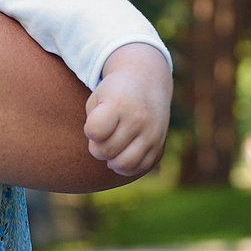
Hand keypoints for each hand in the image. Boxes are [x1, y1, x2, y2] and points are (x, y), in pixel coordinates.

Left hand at [84, 45, 170, 175]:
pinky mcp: (160, 146)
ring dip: (112, 160)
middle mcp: (139, 120)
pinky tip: (124, 151)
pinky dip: (127, 166)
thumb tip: (110, 164)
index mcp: (119, 104)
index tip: (96, 121)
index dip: (90, 130)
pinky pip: (140, 168)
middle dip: (98, 148)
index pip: (95, 131)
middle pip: (106, 151)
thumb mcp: (97, 99)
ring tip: (113, 145)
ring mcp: (152, 134)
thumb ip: (94, 129)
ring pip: (124, 165)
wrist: (147, 81)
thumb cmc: (113, 94)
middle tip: (103, 135)